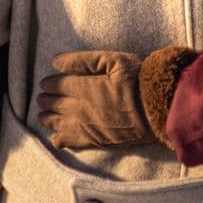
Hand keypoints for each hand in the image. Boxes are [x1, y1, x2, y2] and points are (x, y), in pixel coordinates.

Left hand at [35, 50, 155, 149]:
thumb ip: (84, 60)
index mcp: (86, 88)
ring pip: (59, 124)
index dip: (50, 83)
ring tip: (42, 115)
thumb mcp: (114, 60)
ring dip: (47, 118)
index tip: (46, 82)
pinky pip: (73, 142)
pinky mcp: (97, 140)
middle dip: (46, 100)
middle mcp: (83, 110)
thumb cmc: (141, 80)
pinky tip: (56, 138)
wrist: (161, 108)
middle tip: (42, 97)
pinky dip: (60, 140)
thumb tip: (57, 61)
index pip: (59, 85)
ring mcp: (89, 127)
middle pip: (55, 105)